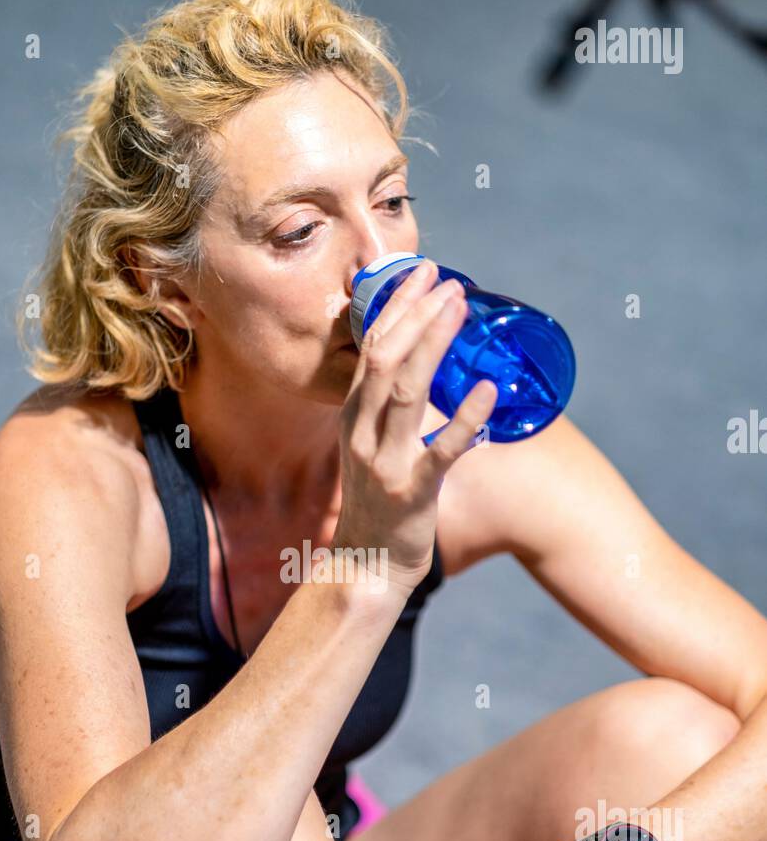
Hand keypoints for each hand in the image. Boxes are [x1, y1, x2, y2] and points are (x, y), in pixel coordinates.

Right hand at [335, 259, 497, 595]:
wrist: (365, 567)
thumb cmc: (377, 506)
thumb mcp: (370, 447)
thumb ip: (385, 409)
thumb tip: (419, 366)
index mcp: (353, 416)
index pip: (370, 347)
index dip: (397, 306)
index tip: (424, 273)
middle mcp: (362, 432)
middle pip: (385, 357)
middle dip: (417, 313)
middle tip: (450, 282)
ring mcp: (384, 462)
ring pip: (407, 391)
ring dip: (435, 344)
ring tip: (461, 311)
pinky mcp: (412, 493)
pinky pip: (442, 451)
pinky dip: (465, 419)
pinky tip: (488, 391)